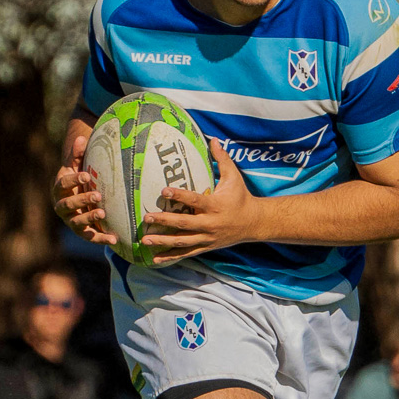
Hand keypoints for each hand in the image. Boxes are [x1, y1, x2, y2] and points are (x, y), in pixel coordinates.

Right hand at [53, 133, 116, 244]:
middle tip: (97, 195)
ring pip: (77, 222)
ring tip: (103, 213)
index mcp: (59, 190)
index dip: (73, 180)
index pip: (62, 185)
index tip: (85, 175)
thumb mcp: (77, 167)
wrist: (79, 200)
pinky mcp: (82, 232)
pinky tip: (113, 239)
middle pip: (67, 205)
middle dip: (81, 200)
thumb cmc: (79, 180)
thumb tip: (81, 138)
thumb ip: (78, 155)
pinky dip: (101, 239)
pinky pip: (90, 237)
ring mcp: (71, 221)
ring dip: (89, 218)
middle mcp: (62, 207)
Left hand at [140, 139, 260, 260]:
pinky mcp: (206, 246)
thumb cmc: (241, 197)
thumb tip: (213, 139)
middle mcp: (210, 224)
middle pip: (184, 224)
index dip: (179, 196)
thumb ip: (222, 159)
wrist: (253, 223)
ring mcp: (207, 238)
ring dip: (163, 241)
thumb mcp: (234, 177)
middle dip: (164, 221)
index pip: (195, 201)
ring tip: (145, 240)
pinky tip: (156, 259)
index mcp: (215, 205)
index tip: (163, 191)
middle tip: (147, 218)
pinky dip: (171, 256)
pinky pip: (187, 253)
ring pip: (183, 241)